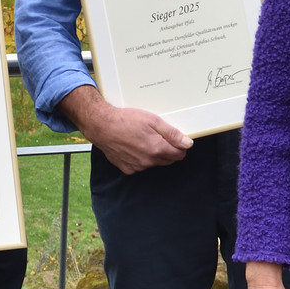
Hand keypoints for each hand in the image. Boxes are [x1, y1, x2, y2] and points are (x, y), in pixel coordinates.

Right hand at [62, 84, 190, 172]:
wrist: (102, 126)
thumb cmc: (125, 120)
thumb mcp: (153, 120)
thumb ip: (172, 133)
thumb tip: (187, 143)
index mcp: (156, 149)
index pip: (179, 154)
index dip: (180, 145)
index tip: (176, 138)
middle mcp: (148, 161)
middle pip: (169, 160)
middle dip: (169, 150)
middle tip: (159, 136)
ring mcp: (137, 167)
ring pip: (155, 163)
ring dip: (155, 154)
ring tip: (144, 139)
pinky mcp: (127, 169)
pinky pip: (141, 166)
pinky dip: (141, 158)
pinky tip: (134, 146)